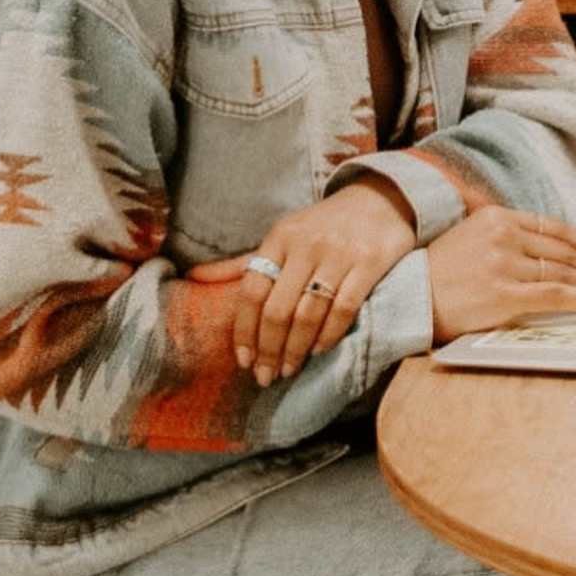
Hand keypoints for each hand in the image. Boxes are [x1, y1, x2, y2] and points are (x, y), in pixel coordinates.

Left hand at [239, 177, 418, 385]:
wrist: (381, 199)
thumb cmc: (323, 226)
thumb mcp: (282, 236)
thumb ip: (243, 262)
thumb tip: (194, 277)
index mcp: (278, 238)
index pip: (252, 291)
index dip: (244, 331)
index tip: (243, 360)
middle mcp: (305, 245)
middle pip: (278, 308)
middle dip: (269, 349)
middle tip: (266, 376)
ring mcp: (339, 254)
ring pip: (309, 313)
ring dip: (296, 348)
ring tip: (290, 369)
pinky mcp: (369, 262)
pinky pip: (345, 308)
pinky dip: (330, 334)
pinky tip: (320, 350)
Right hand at [421, 199, 575, 343]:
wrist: (406, 297)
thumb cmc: (435, 273)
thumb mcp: (466, 236)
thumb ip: (498, 230)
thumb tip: (533, 237)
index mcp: (496, 217)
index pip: (552, 227)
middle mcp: (503, 235)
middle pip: (562, 250)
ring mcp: (505, 264)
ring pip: (564, 272)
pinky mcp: (505, 293)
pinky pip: (557, 294)